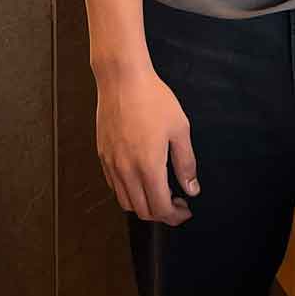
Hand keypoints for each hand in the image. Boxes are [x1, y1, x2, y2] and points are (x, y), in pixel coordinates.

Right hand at [95, 66, 199, 226]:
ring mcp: (111, 163)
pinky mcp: (102, 154)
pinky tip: (141, 178)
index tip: (185, 210)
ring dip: (144, 204)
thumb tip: (191, 188)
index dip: (175, 216)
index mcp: (148, 165)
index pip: (160, 208)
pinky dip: (128, 191)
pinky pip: (114, 185)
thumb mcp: (180, 129)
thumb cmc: (153, 99)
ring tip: (159, 192)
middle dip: (162, 214)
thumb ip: (186, 163)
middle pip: (142, 211)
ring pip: (125, 201)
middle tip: (176, 202)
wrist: (122, 79)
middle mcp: (126, 170)